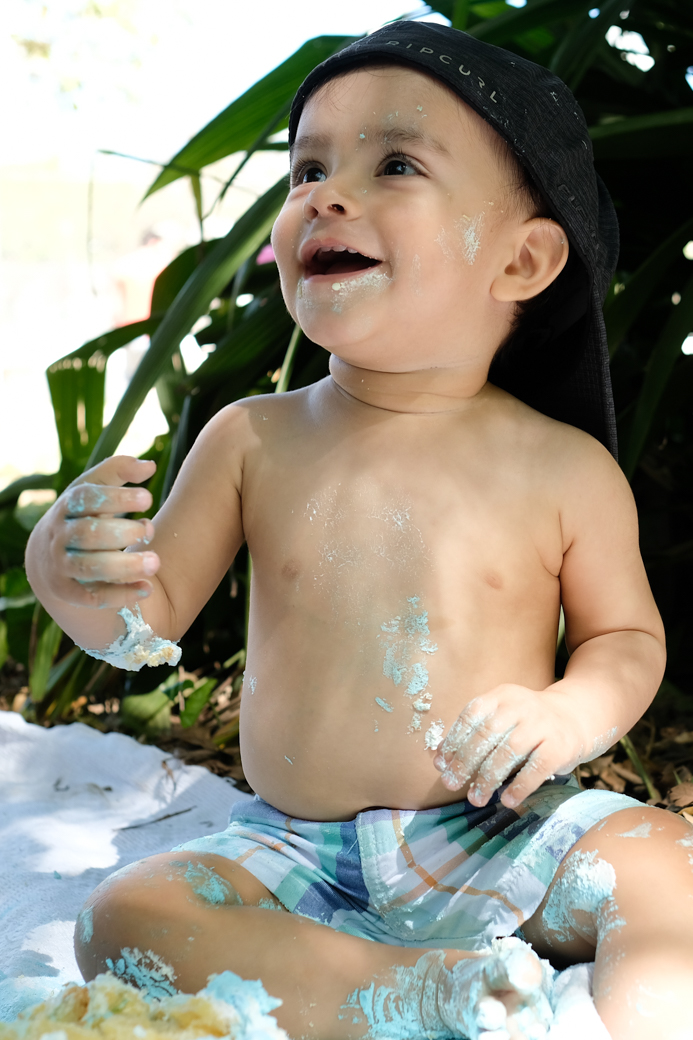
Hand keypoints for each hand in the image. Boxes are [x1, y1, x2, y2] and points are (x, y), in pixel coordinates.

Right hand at [36, 456, 158, 609]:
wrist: (48, 556)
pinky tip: (147, 588)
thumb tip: (149, 466)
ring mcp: (62, 565)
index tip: (148, 498)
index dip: (117, 498)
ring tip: (154, 563)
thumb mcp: (94, 488)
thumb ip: (119, 471)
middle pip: (89, 534)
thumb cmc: (83, 514)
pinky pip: (93, 597)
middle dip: (123, 533)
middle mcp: (61, 536)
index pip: (87, 499)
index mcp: (68, 506)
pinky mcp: (69, 592)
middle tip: (149, 531)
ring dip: (124, 567)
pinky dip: (120, 595)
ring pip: (90, 568)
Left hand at [433, 683, 584, 808]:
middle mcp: (520, 706)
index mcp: (501, 696)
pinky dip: (519, 786)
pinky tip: (507, 800)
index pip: (471, 715)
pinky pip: (536, 768)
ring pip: (509, 752)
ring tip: (475, 798)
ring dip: (488, 778)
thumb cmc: (527, 723)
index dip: (454, 740)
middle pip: (487, 734)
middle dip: (465, 762)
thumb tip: (438, 761)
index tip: (441, 764)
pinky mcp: (559, 746)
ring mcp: (541, 725)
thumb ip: (473, 735)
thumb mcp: (501, 719)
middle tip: (450, 784)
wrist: (575, 717)